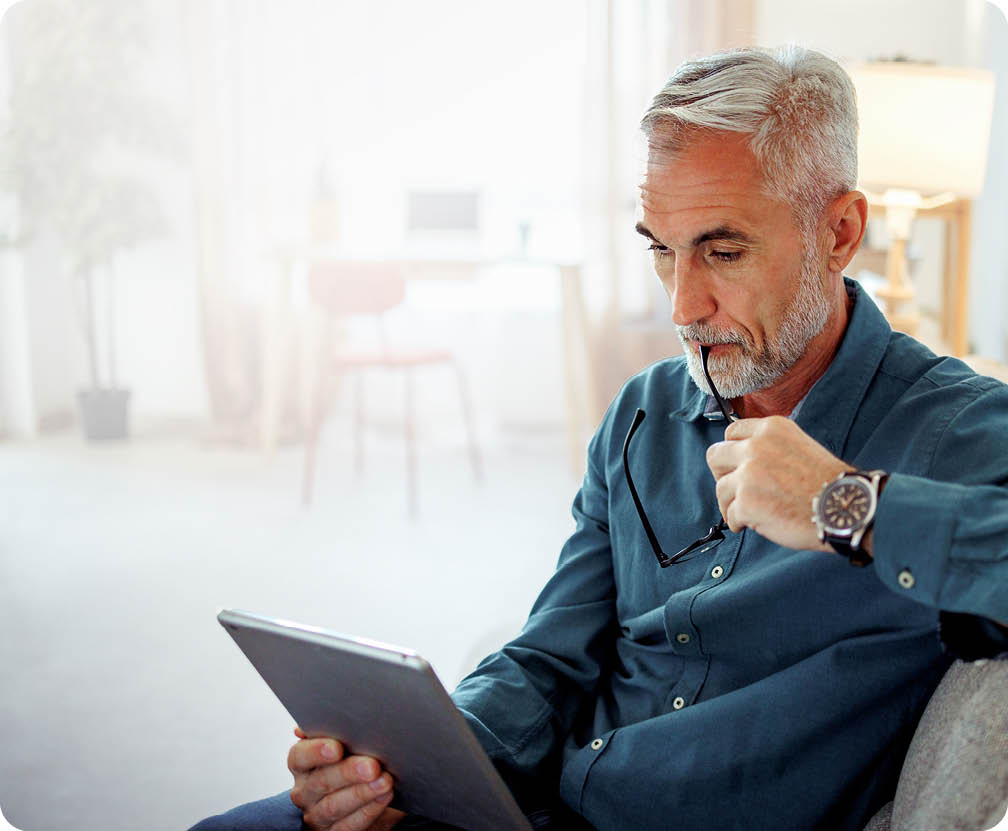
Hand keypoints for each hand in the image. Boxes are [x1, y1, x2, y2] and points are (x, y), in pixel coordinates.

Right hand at [288, 727, 405, 830]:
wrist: (366, 800)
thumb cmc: (356, 762)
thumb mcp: (348, 745)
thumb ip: (345, 730)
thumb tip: (345, 707)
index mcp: (303, 764)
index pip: (299, 756)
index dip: (316, 751)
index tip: (337, 747)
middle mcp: (306, 790)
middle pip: (320, 781)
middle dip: (348, 772)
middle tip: (373, 765)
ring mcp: (317, 814)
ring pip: (334, 806)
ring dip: (362, 793)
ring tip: (386, 781)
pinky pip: (349, 826)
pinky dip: (369, 811)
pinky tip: (385, 797)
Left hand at [705, 416, 848, 550]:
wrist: (845, 507)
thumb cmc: (827, 483)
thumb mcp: (799, 445)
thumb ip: (769, 447)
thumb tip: (741, 460)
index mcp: (770, 429)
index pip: (730, 433)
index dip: (731, 452)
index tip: (736, 466)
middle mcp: (756, 447)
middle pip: (714, 456)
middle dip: (722, 475)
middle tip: (735, 489)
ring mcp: (749, 474)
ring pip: (720, 489)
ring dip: (731, 503)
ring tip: (750, 513)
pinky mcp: (747, 502)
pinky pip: (729, 515)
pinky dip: (739, 522)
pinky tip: (753, 524)